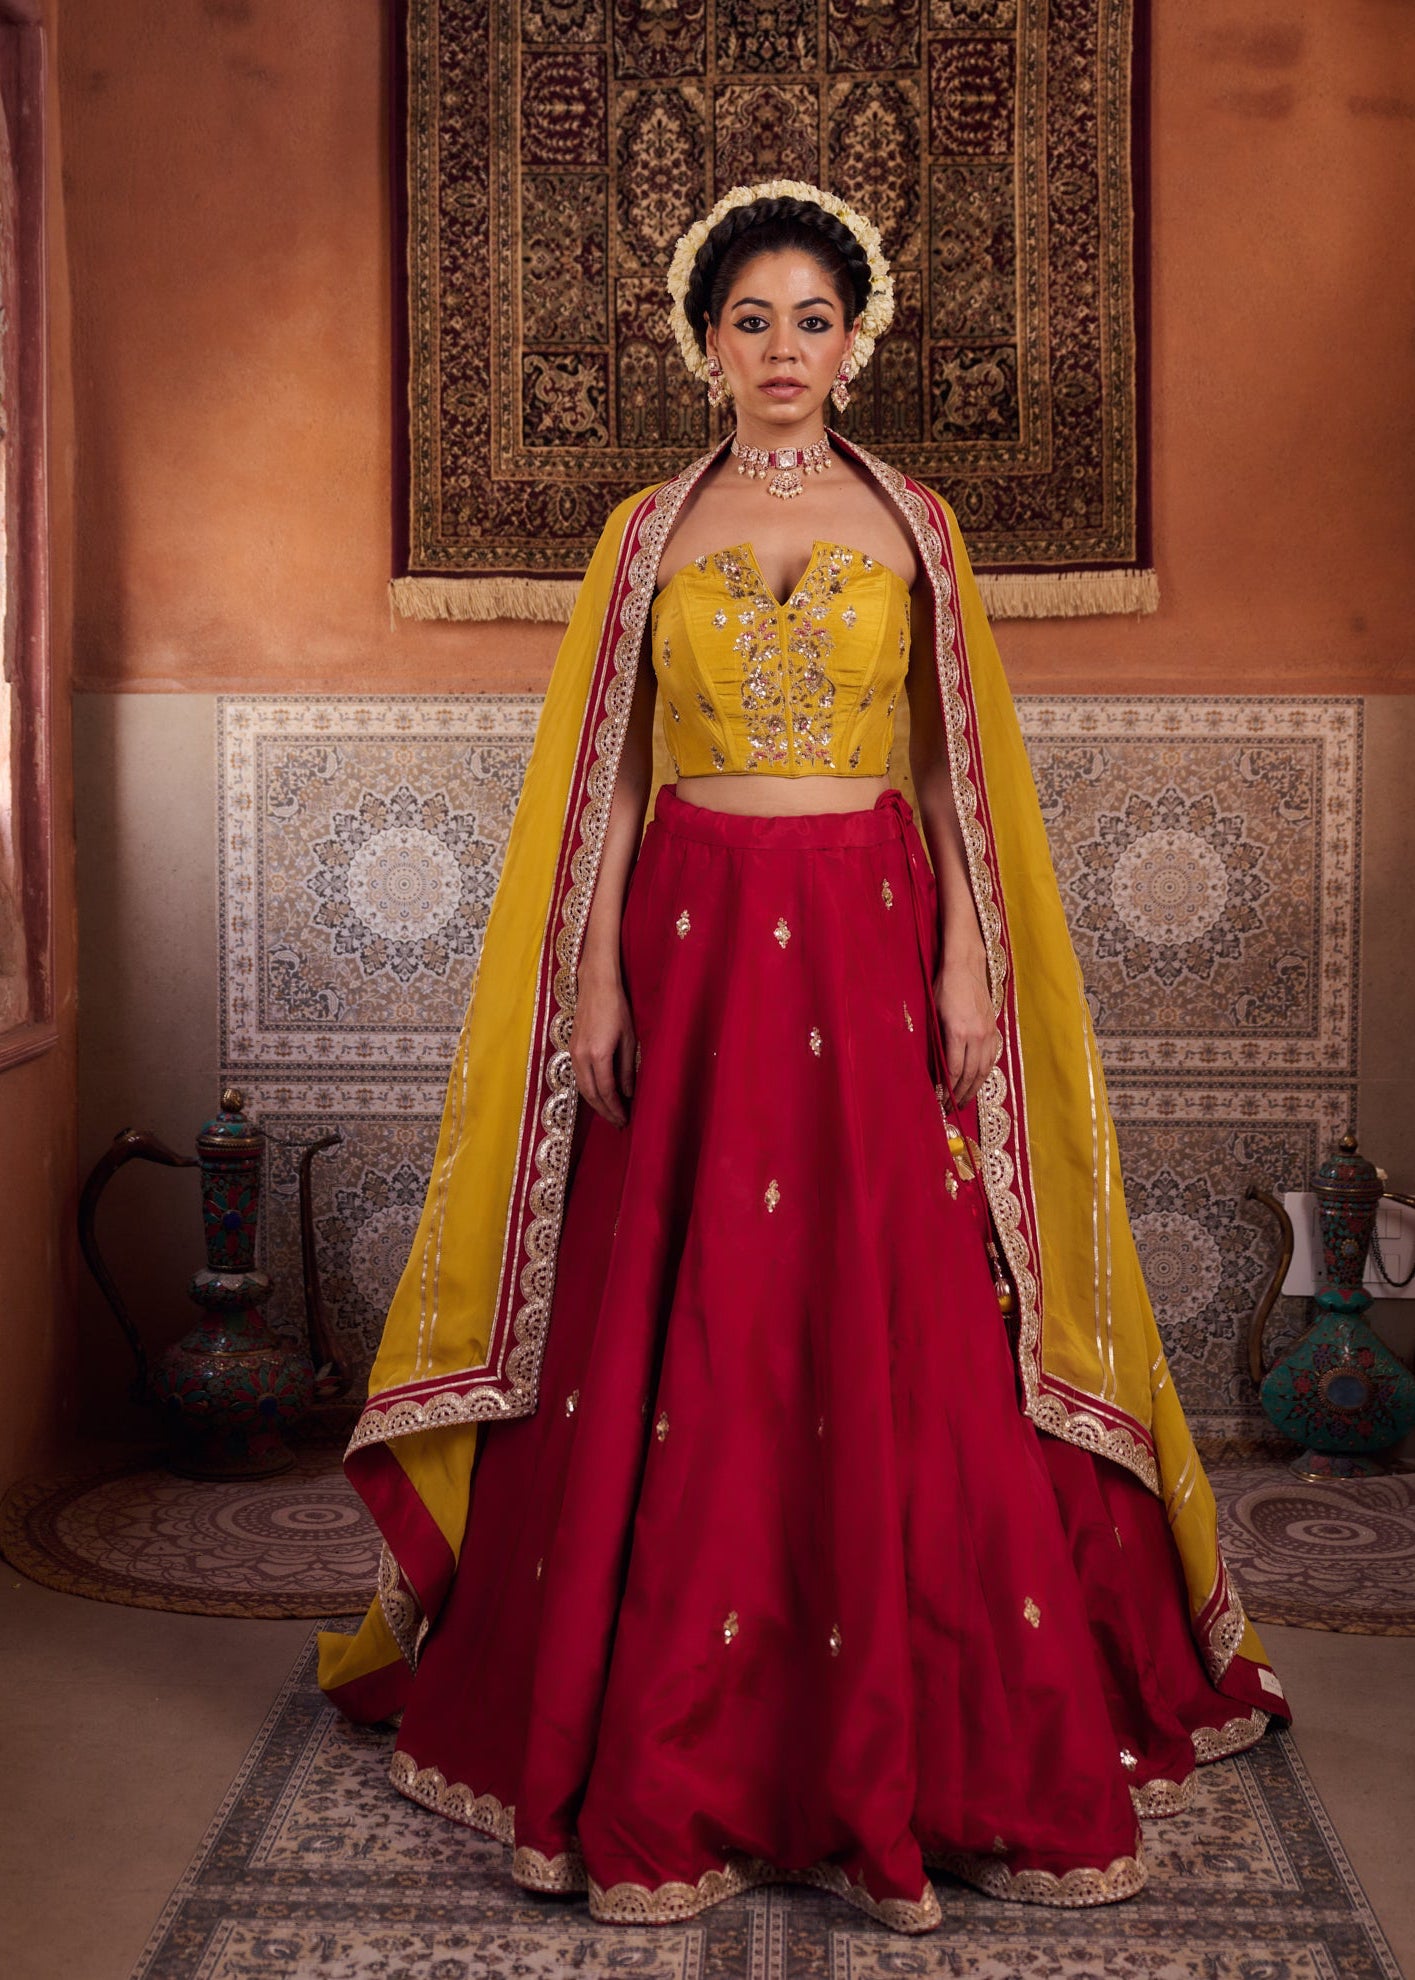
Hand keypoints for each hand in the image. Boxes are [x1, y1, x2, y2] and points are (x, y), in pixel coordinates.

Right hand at [570, 969, 636, 1127]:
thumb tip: (628, 1093)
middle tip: (618, 1123)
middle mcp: (582, 1057)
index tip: (625, 1120)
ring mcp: (573, 1053)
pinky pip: (579, 1077)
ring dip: (596, 1103)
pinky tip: (600, 1094)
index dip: (615, 1108)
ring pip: (582, 1088)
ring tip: (610, 1113)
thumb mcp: (629, 1039)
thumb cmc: (617, 1008)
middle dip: (605, 1111)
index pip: (607, 1091)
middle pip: (591, 1094)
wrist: (596, 986)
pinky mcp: (571, 1048)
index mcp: (599, 1055)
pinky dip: (589, 1090)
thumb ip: (627, 1068)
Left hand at [935, 950, 1000, 1108]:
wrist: (966, 966)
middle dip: (961, 1094)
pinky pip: (992, 1057)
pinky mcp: (994, 1029)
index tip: (940, 1100)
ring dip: (974, 1088)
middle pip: (970, 1074)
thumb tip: (936, 1066)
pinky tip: (978, 1081)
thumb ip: (938, 1040)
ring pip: (984, 1069)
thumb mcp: (935, 1013)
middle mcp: (977, 1035)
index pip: (954, 1070)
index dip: (948, 1088)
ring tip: (964, 1101)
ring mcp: (988, 1033)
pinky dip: (985, 1072)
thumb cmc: (945, 987)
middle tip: (951, 1108)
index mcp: (959, 1032)